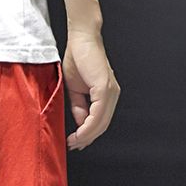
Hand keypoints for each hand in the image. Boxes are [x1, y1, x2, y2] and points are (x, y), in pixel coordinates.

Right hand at [62, 31, 119, 150]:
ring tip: (73, 141)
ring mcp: (110, 92)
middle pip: (102, 125)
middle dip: (87, 138)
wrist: (80, 39)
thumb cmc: (77, 60)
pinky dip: (87, 126)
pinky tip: (78, 132)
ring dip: (86, 135)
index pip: (100, 121)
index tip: (75, 142)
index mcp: (107, 95)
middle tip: (73, 145)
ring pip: (101, 122)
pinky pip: (97, 114)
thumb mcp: (75, 90)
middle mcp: (112, 94)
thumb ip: (79, 107)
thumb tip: (80, 123)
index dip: (88, 135)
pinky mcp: (104, 88)